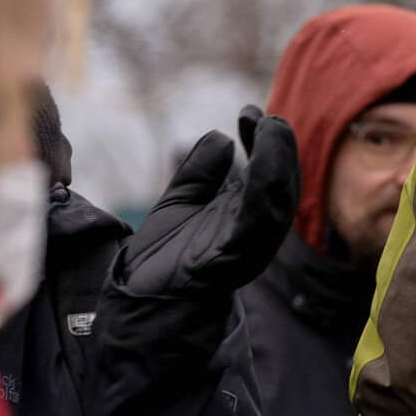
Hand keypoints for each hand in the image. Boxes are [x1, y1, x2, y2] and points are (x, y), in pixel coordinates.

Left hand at [114, 107, 298, 301]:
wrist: (135, 302)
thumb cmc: (159, 258)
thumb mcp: (179, 202)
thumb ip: (199, 172)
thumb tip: (221, 137)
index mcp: (243, 217)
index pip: (267, 175)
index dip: (264, 142)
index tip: (248, 113)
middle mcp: (251, 231)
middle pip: (280, 186)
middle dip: (280, 148)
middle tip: (268, 118)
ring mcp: (245, 246)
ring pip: (276, 202)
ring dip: (278, 162)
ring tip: (271, 127)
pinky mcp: (231, 259)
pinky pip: (256, 223)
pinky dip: (262, 190)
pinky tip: (254, 164)